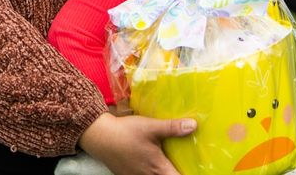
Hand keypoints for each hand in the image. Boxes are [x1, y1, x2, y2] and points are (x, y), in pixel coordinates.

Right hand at [79, 112, 195, 174]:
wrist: (99, 136)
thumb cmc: (126, 132)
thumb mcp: (150, 127)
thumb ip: (172, 128)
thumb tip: (194, 125)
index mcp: (159, 168)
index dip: (189, 174)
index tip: (197, 170)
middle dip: (176, 172)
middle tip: (184, 164)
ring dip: (163, 171)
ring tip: (169, 164)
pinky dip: (151, 172)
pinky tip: (151, 163)